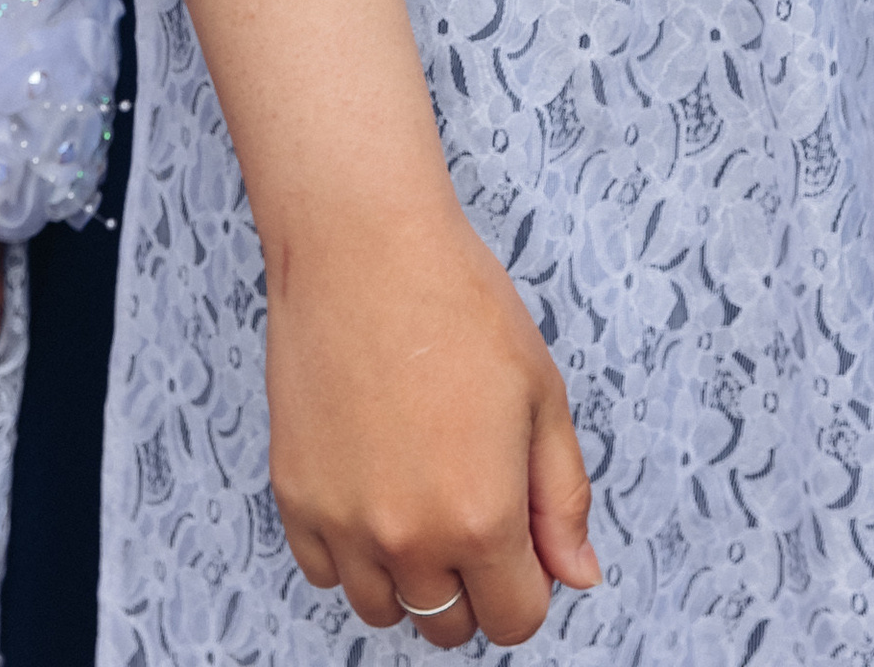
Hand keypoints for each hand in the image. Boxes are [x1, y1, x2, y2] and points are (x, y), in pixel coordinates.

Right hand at [264, 189, 599, 645]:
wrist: (364, 249)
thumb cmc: (460, 304)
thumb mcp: (542, 393)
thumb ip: (562, 497)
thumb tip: (578, 575)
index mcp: (481, 515)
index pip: (515, 619)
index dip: (530, 584)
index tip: (525, 540)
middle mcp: (407, 537)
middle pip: (448, 625)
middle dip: (474, 584)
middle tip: (475, 505)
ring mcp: (343, 524)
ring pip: (383, 608)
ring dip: (410, 573)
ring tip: (423, 490)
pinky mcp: (295, 500)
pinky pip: (325, 572)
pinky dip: (352, 550)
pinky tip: (375, 483)